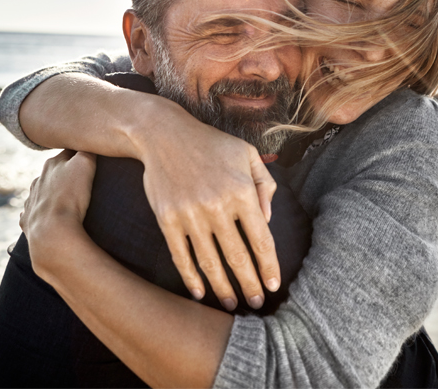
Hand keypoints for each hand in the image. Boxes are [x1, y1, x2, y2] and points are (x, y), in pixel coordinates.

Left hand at [20, 150, 96, 279]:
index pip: (69, 152)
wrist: (52, 231)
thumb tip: (89, 143)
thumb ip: (87, 150)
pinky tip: (48, 217)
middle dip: (65, 173)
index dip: (80, 154)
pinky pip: (32, 213)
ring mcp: (31, 200)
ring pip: (41, 191)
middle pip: (54, 172)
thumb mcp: (85, 164)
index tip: (90, 157)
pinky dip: (40, 213)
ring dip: (51, 193)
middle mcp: (38, 180)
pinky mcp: (28, 220)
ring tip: (66, 200)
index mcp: (52, 165)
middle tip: (81, 180)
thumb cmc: (71, 196)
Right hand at [135, 104, 280, 310]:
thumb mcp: (247, 153)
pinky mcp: (168, 219)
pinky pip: (181, 256)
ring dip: (223, 288)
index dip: (269, 267)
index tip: (273, 285)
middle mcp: (217, 206)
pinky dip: (191, 278)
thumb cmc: (210, 143)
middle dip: (250, 285)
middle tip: (256, 303)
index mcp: (241, 191)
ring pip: (210, 262)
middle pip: (238, 258)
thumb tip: (268, 220)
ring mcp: (190, 215)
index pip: (261, 240)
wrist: (163, 134)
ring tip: (231, 304)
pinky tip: (199, 292)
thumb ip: (264, 185)